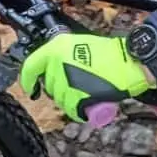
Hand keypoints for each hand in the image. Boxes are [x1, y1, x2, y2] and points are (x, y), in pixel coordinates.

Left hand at [18, 33, 153, 122]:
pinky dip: (79, 111)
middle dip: (60, 90)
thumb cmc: (110, 54)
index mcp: (56, 47)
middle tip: (78, 85)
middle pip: (49, 86)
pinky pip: (72, 110)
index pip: (31, 66)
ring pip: (60, 100)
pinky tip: (89, 104)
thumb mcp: (79, 45)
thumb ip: (62, 56)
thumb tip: (53, 70)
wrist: (129, 62)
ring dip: (71, 100)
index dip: (27, 79)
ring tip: (88, 91)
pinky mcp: (76, 96)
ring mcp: (66, 80)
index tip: (30, 88)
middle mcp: (57, 62)